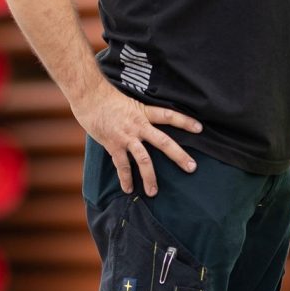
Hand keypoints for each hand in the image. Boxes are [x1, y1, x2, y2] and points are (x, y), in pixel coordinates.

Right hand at [72, 81, 201, 196]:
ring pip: (143, 159)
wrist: (89, 98)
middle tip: (192, 168)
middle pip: (163, 141)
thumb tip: (154, 122)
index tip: (200, 128)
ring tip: (154, 192)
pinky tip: (128, 189)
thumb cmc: (110, 99)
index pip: (169, 116)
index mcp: (144, 113)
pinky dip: (125, 178)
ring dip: (150, 177)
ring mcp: (126, 137)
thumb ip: (143, 114)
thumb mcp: (132, 103)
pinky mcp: (113, 145)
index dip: (184, 121)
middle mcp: (138, 125)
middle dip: (178, 155)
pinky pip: (121, 165)